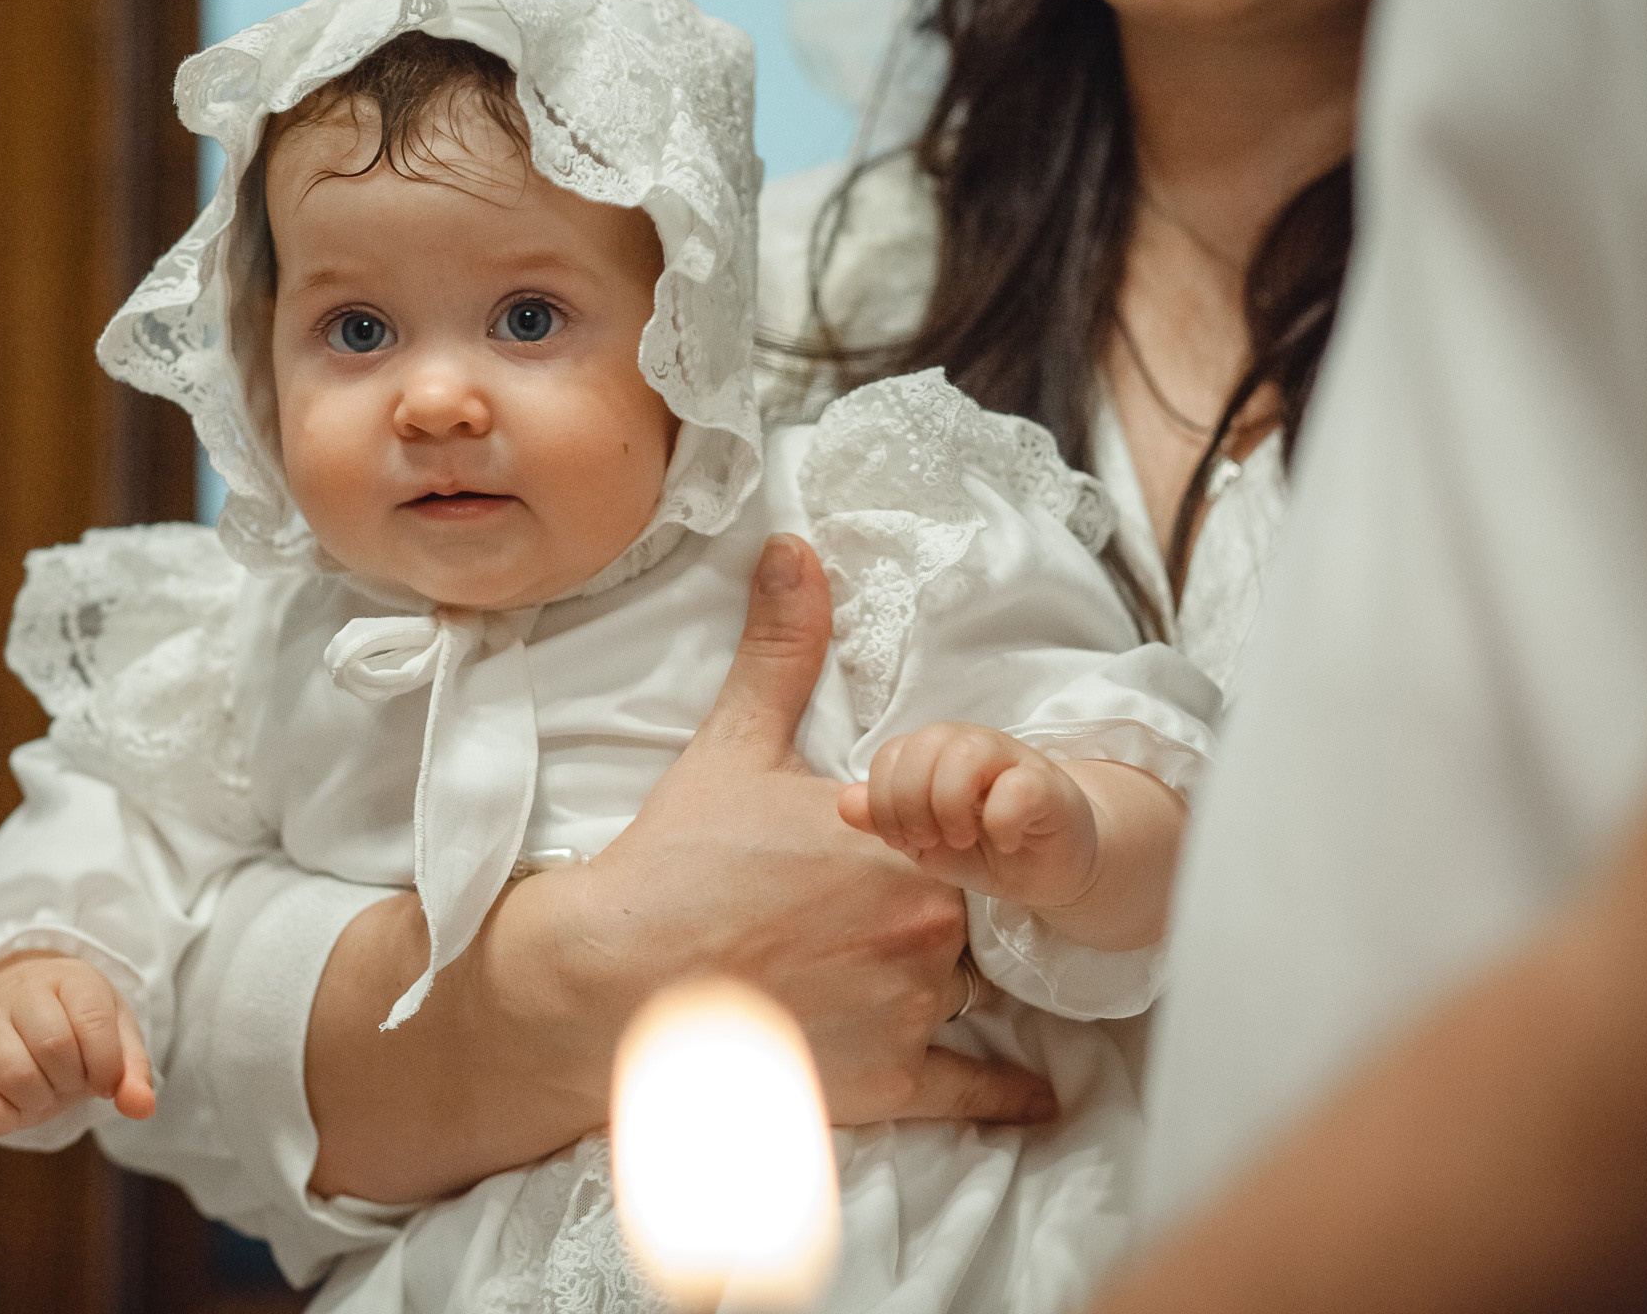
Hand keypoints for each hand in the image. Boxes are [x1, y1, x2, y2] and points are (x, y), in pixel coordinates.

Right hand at [0, 951, 154, 1135]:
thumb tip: (141, 1108)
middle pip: (54, 1047)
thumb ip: (133, 1070)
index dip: (106, 1066)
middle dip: (72, 1080)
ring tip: (44, 1088)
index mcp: (69, 978)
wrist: (9, 995)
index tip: (104, 1078)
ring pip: (14, 1074)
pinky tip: (15, 1106)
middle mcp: (21, 992)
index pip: (93, 1023)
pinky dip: (1, 1119)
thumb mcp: (113, 1031)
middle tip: (71, 1078)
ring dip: (40, 1099)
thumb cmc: (71, 1021)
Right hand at [537, 536, 1057, 1127]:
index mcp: (903, 843)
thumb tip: (794, 552)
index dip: (948, 844)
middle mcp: (925, 927)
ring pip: (964, 992)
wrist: (612, 982)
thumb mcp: (734, 745)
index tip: (917, 848)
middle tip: (867, 914)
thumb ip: (782, 652)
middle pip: (970, 916)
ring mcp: (911, 1010)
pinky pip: (977, 1088)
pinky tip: (1034, 1095)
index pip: (971, 839)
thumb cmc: (674, 864)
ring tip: (881, 978)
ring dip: (939, 985)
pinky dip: (1008, 1094)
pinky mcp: (889, 1083)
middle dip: (933, 912)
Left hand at [843, 722, 1099, 910]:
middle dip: (911, 804)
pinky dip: (1001, 825)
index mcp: (932, 752)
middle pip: (921, 746)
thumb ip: (883, 819)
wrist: (1048, 866)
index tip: (903, 840)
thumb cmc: (982, 846)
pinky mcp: (1048, 785)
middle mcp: (969, 744)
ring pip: (963, 756)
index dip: (884, 802)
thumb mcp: (922, 840)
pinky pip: (1015, 789)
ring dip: (950, 808)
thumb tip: (845, 803)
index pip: (889, 755)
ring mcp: (1011, 759)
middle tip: (930, 840)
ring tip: (962, 838)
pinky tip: (1005, 842)